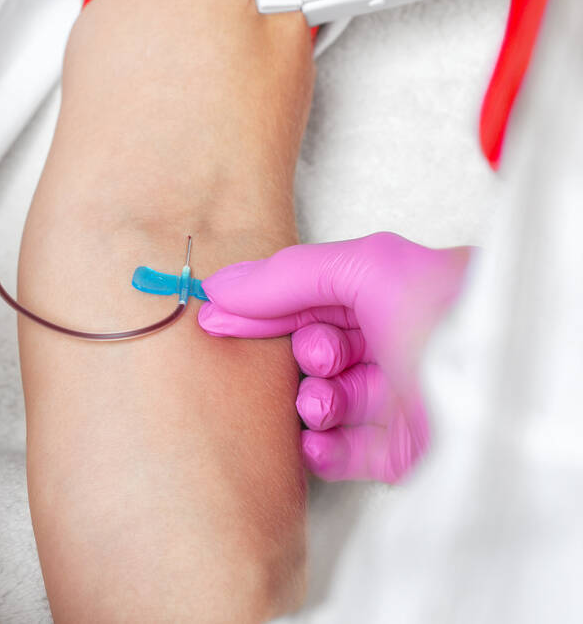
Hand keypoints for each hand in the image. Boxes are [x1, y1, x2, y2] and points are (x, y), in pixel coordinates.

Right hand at [197, 232, 470, 482]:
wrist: (511, 390)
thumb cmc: (455, 317)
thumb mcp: (365, 269)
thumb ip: (287, 276)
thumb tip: (221, 286)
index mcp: (387, 292)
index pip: (306, 296)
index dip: (259, 306)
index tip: (212, 315)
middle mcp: (391, 343)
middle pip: (312, 351)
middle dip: (298, 357)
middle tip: (315, 360)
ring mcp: (395, 399)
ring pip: (322, 404)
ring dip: (309, 406)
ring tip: (320, 404)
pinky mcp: (400, 453)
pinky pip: (341, 455)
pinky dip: (320, 452)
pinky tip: (320, 443)